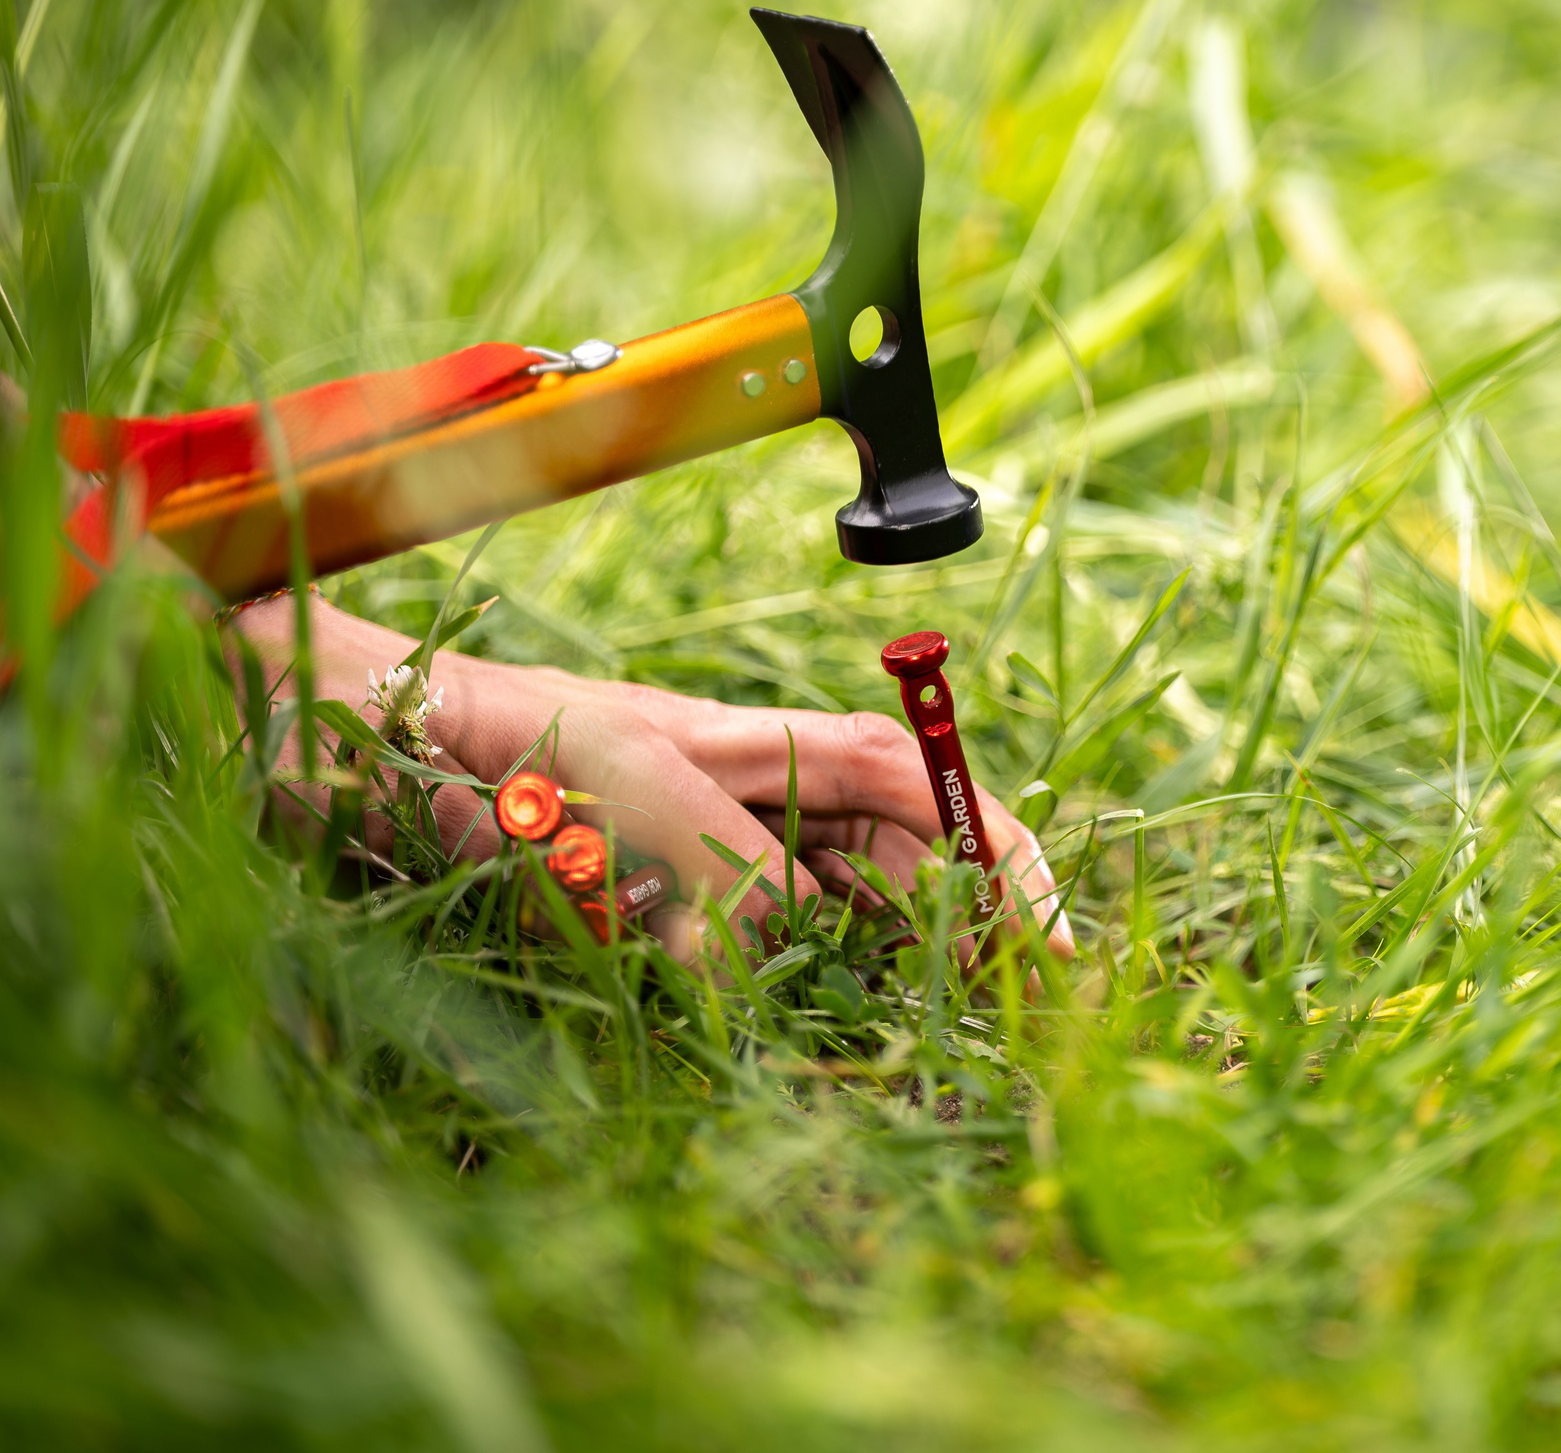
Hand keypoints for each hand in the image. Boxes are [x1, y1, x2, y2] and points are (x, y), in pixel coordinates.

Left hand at [229, 594, 1071, 969]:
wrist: (322, 739)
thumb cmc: (464, 729)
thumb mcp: (615, 781)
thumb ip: (722, 865)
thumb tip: (795, 947)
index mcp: (740, 737)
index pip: (899, 776)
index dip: (984, 838)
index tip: (1046, 919)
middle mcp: (723, 791)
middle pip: (877, 847)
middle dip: (958, 912)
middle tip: (1017, 1001)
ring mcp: (674, 852)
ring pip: (816, 906)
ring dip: (883, 958)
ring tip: (945, 1019)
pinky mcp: (622, 911)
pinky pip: (736, 953)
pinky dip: (784, 987)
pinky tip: (808, 1022)